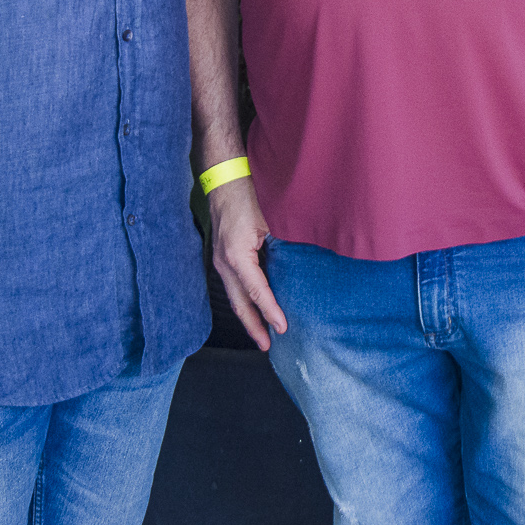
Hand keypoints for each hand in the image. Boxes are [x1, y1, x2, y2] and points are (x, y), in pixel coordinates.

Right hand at [206, 178, 288, 350]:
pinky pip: (234, 285)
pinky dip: (245, 300)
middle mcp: (225, 263)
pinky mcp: (222, 256)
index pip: (257, 292)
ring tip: (263, 333)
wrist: (224, 179)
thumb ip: (283, 245)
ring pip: (235, 296)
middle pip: (240, 303)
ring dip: (248, 316)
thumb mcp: (270, 221)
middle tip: (268, 346)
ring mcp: (220, 260)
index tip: (283, 328)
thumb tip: (303, 265)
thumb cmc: (248, 196)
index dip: (270, 312)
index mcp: (237, 256)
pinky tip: (256, 307)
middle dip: (253, 326)